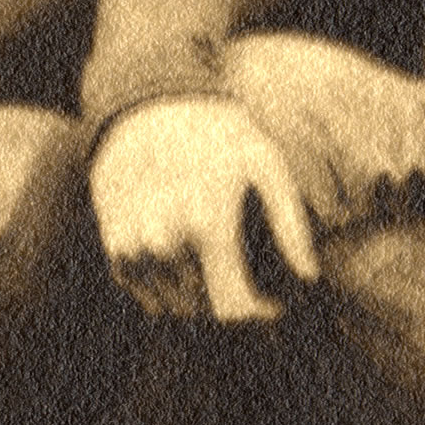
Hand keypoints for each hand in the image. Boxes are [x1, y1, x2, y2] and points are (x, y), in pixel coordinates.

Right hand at [91, 95, 319, 324]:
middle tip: (247, 271)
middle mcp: (165, 245)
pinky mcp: (115, 249)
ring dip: (200, 297)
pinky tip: (187, 254)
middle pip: (205, 310)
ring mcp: (135, 250)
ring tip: (216, 259)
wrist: (145, 109)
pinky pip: (148, 293)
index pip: (233, 307)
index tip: (275, 305)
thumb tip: (309, 276)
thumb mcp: (266, 163)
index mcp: (207, 226)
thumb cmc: (216, 134)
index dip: (258, 314)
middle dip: (231, 299)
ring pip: (175, 306)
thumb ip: (291, 224)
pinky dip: (170, 287)